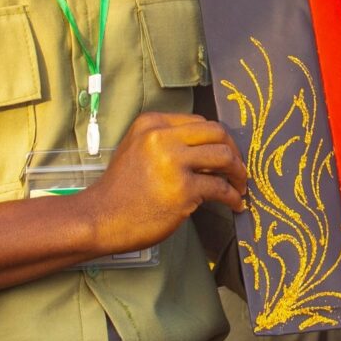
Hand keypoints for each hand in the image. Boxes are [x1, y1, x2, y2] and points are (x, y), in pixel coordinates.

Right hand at [87, 112, 248, 256]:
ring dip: (238, 173)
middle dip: (234, 151)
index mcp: (152, 124)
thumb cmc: (120, 190)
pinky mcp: (183, 190)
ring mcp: (173, 163)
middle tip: (238, 170)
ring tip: (239, 187)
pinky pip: (220, 188)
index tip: (226, 153)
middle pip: (217, 133)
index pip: (199, 122)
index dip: (218, 139)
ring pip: (224, 156)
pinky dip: (232, 197)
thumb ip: (167, 142)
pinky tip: (234, 204)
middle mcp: (162, 137)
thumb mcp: (136, 149)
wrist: (100, 218)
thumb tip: (207, 149)